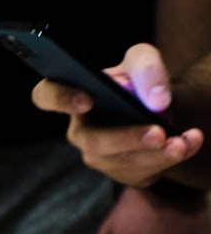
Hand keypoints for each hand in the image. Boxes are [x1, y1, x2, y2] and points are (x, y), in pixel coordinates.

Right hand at [31, 44, 203, 186]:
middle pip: (92, 141)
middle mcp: (80, 130)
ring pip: (120, 161)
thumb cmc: (138, 81)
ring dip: (156, 153)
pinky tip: (189, 144)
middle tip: (158, 133)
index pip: (45, 95)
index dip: (60, 99)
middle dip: (127, 139)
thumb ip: (147, 69)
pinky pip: (141, 172)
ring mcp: (98, 156)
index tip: (88, 99)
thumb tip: (155, 101)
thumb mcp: (143, 60)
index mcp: (74, 95)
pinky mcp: (121, 172)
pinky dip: (170, 158)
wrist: (157, 107)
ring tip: (184, 141)